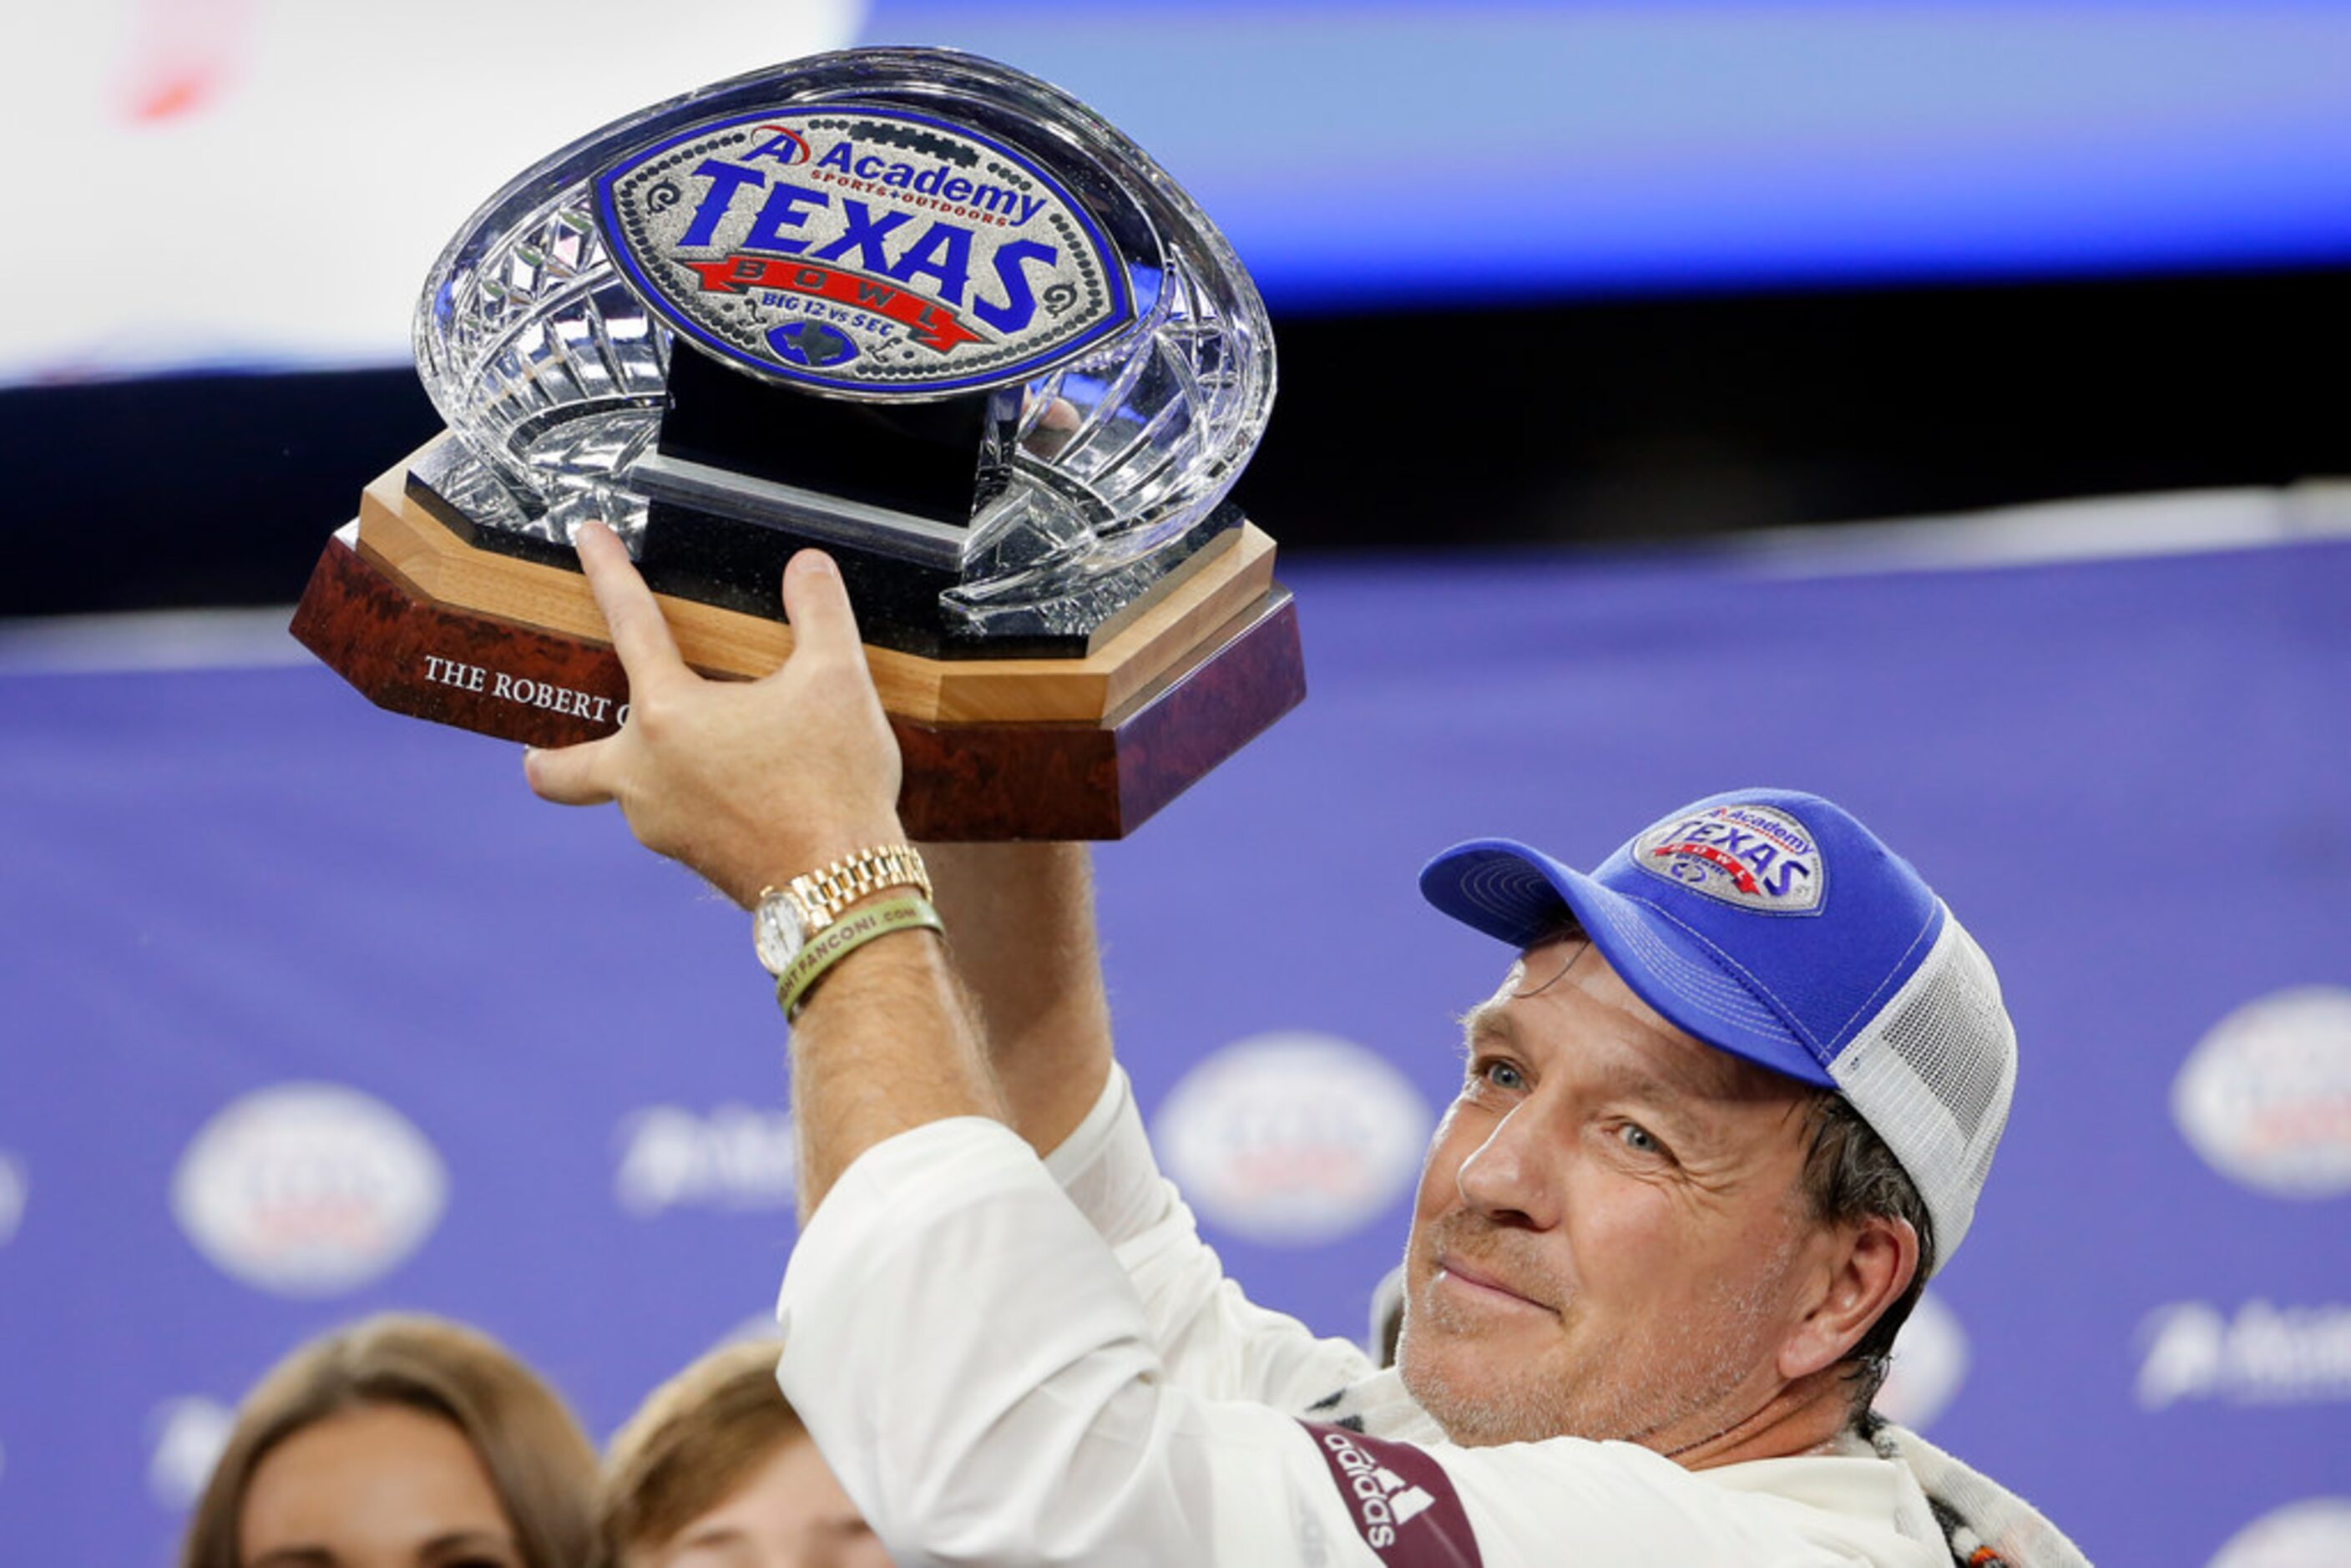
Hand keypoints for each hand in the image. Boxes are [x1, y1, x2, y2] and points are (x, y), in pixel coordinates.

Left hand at [524, 524, 904, 906]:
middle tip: (538, 750)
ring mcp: (662, 828)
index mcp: (667, 715)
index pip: (631, 622)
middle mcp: (644, 776)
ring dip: (651, 773)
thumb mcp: (839, 679)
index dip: (608, 571)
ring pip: (632, 797)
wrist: (843, 890)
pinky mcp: (694, 862)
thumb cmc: (833, 782)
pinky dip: (696, 802)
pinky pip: (678, 824)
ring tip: (710, 754)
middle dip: (548, 759)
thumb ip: (819, 610)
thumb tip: (807, 567)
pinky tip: (746, 794)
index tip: (586, 536)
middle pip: (564, 772)